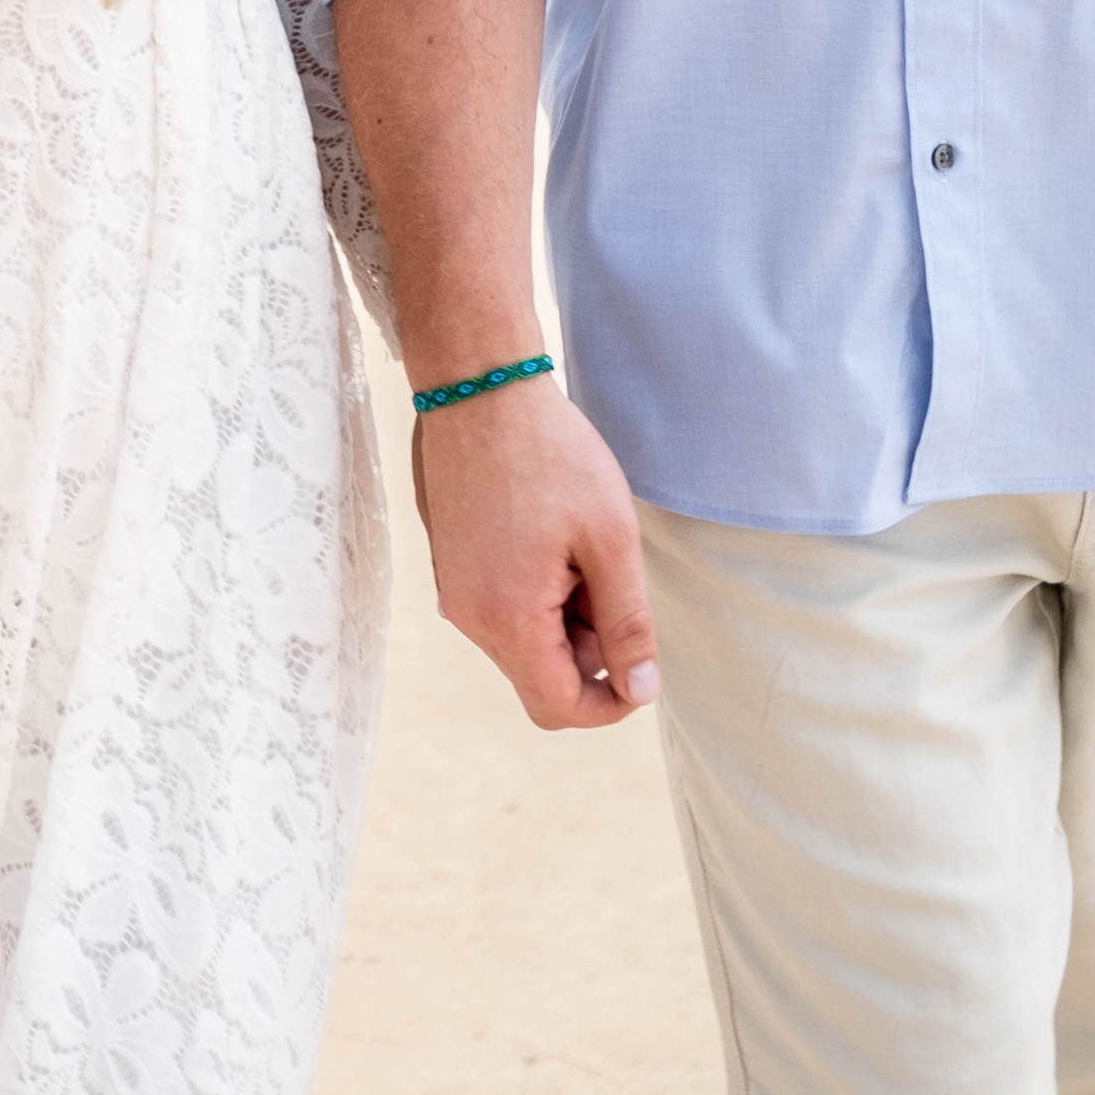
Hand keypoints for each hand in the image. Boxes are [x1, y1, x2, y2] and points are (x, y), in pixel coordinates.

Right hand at [410, 375, 658, 729]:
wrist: (477, 387)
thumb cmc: (550, 455)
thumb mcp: (610, 538)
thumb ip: (627, 622)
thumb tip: (641, 690)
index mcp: (508, 618)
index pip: (559, 707)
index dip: (610, 705)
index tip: (643, 667)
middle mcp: (469, 616)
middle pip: (540, 678)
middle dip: (589, 651)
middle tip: (612, 579)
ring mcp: (454, 590)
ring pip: (522, 643)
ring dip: (564, 619)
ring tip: (583, 549)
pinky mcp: (451, 565)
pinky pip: (501, 609)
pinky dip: (537, 595)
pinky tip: (555, 539)